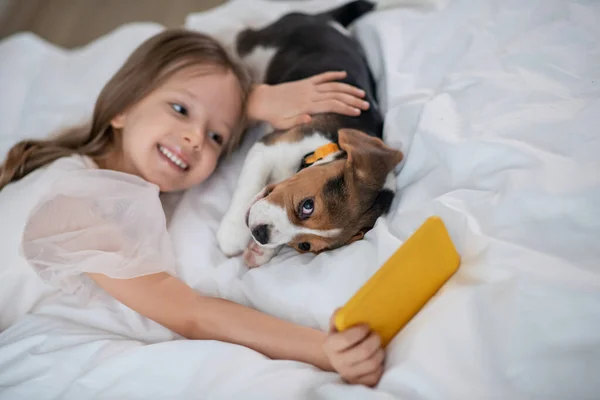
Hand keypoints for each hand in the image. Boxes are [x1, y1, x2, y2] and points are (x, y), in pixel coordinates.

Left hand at [246, 71, 369, 129]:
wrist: (260, 100)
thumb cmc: (272, 116)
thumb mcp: (282, 124)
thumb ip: (297, 121)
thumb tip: (310, 119)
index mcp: (307, 105)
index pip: (332, 105)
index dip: (346, 108)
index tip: (358, 112)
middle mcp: (310, 94)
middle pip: (336, 95)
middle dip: (353, 100)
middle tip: (366, 105)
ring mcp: (308, 86)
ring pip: (333, 85)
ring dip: (348, 89)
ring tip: (362, 94)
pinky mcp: (305, 82)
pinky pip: (322, 77)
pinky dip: (333, 74)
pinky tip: (344, 74)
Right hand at [323, 309, 384, 386]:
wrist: (337, 356)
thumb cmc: (340, 336)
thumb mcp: (336, 324)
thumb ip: (340, 316)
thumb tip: (347, 311)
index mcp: (330, 346)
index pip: (347, 339)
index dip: (361, 331)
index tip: (366, 326)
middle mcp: (337, 362)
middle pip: (364, 352)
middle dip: (374, 340)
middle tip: (375, 334)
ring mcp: (348, 374)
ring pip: (372, 364)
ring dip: (379, 352)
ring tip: (377, 346)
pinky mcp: (358, 383)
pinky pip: (375, 376)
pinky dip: (380, 366)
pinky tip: (376, 358)